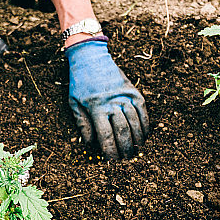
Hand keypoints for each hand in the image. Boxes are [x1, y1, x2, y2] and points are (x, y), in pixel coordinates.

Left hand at [66, 40, 148, 158]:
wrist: (90, 57)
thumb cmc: (80, 82)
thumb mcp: (74, 103)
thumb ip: (82, 124)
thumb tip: (90, 144)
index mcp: (96, 106)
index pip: (106, 135)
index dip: (111, 151)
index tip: (112, 162)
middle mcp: (112, 101)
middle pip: (123, 131)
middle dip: (125, 148)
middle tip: (126, 160)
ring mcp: (124, 95)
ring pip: (135, 122)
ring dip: (137, 139)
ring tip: (136, 151)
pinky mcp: (133, 90)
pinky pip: (143, 110)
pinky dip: (145, 124)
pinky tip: (144, 135)